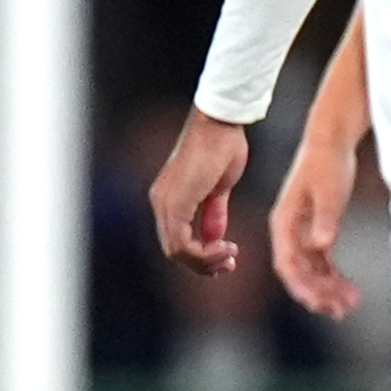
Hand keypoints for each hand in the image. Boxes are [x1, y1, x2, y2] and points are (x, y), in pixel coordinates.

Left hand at [148, 108, 250, 278]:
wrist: (221, 126)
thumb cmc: (222, 149)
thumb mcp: (218, 189)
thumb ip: (214, 214)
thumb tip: (215, 237)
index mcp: (169, 199)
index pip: (176, 241)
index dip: (201, 256)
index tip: (228, 256)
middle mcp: (161, 202)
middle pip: (174, 250)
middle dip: (203, 264)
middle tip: (229, 264)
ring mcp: (165, 202)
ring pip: (176, 250)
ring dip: (205, 261)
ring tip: (229, 255)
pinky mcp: (174, 202)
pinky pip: (181, 241)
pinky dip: (204, 252)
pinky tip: (225, 246)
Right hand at [265, 134, 361, 319]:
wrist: (330, 142)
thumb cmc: (327, 164)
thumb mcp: (328, 191)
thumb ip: (325, 219)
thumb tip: (321, 246)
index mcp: (284, 223)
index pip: (287, 263)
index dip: (301, 286)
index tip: (317, 304)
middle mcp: (288, 231)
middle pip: (298, 272)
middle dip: (317, 293)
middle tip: (340, 311)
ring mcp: (301, 232)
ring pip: (310, 270)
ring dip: (327, 289)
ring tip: (350, 305)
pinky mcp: (316, 229)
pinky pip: (321, 261)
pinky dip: (333, 277)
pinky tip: (350, 289)